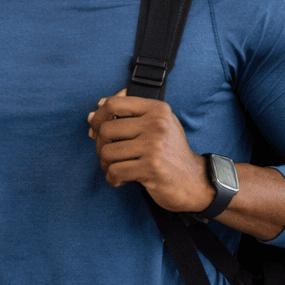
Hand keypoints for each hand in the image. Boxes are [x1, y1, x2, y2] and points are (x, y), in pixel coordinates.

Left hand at [86, 89, 212, 213]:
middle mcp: (156, 124)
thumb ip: (129, 115)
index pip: (114, 103)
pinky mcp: (151, 168)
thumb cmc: (169, 152)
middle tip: (108, 155)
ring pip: (107, 152)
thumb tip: (91, 114)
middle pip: (106, 129)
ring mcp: (154, 146)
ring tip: (116, 168)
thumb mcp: (157, 125)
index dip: (98, 116)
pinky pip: (115, 171)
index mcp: (157, 109)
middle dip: (100, 145)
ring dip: (105, 164)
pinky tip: (120, 179)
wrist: (193, 180)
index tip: (95, 128)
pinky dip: (112, 178)